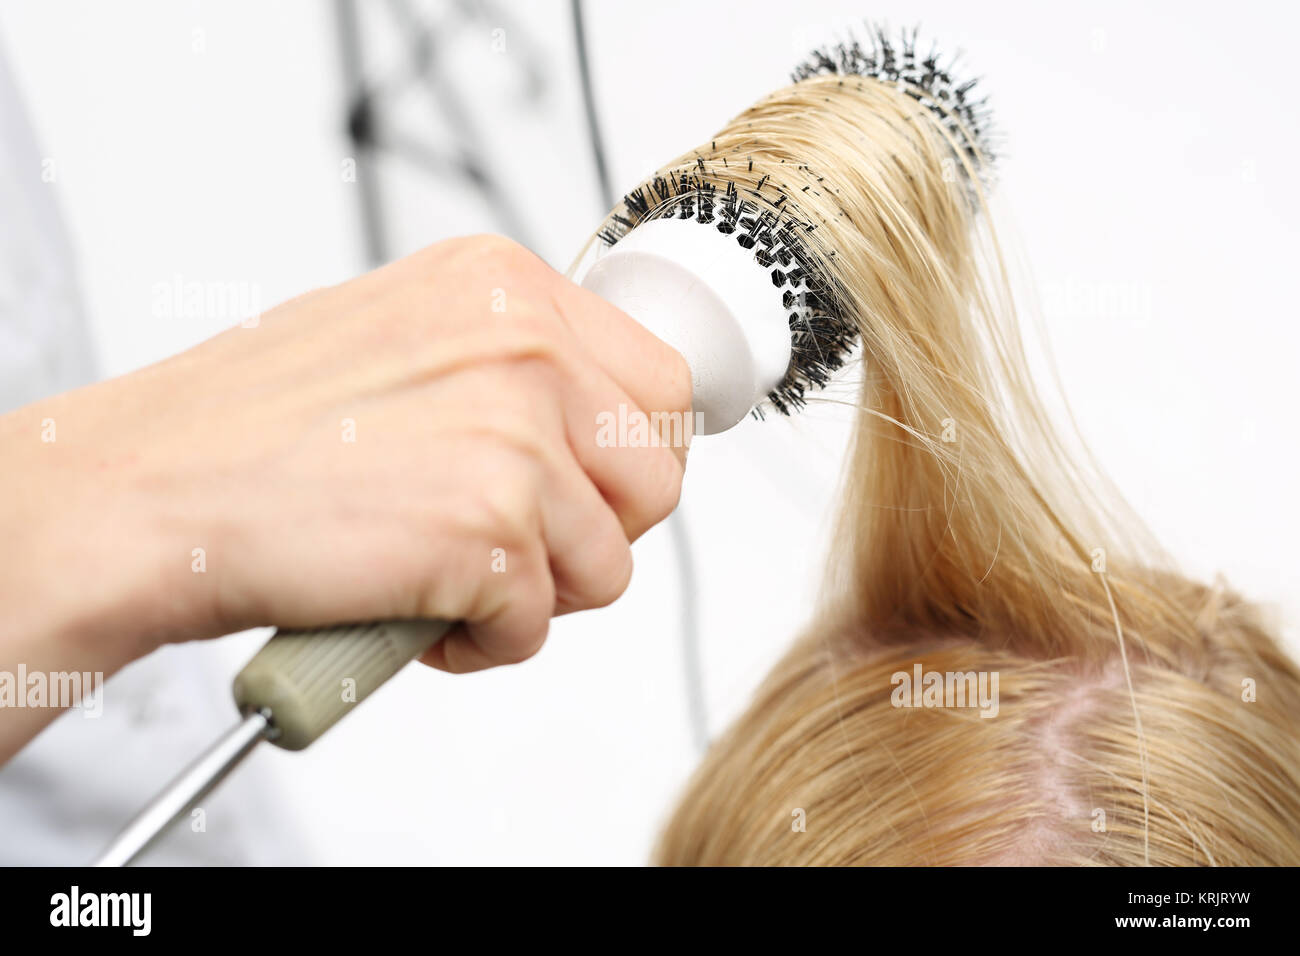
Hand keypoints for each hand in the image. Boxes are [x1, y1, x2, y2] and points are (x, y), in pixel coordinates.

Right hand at [0, 235, 691, 690]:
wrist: (148, 491)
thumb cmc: (253, 430)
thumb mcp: (405, 337)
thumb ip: (509, 365)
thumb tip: (590, 424)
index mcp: (508, 286)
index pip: (662, 383)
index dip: (630, 458)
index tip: (590, 491)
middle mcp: (526, 344)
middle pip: (655, 478)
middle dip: (595, 534)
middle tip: (513, 549)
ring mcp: (515, 433)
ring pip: (609, 565)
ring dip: (535, 597)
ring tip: (447, 583)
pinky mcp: (491, 528)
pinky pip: (540, 625)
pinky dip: (482, 643)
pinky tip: (414, 613)